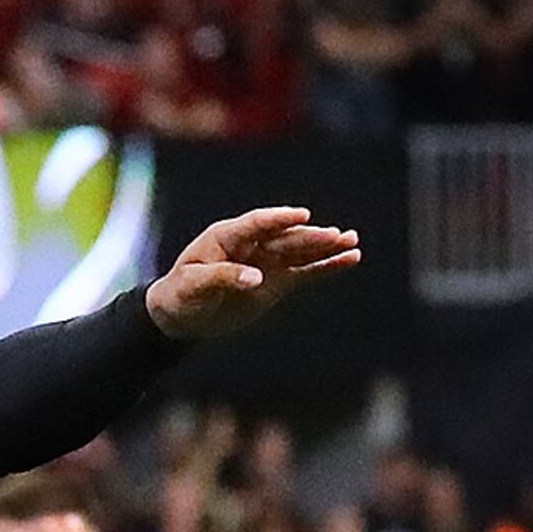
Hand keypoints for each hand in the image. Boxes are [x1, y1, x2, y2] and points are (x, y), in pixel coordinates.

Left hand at [146, 208, 363, 341]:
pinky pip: (305, 271)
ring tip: (352, 241)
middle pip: (285, 237)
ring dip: (325, 247)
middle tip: (337, 235)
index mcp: (226, 236)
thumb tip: (257, 278)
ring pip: (300, 251)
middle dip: (311, 236)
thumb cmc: (180, 294)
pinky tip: (349, 258)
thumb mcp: (194, 285)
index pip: (257, 223)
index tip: (302, 216)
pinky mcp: (277, 281)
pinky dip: (326, 266)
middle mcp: (251, 244)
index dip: (279, 218)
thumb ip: (223, 277)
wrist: (182, 315)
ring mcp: (266, 261)